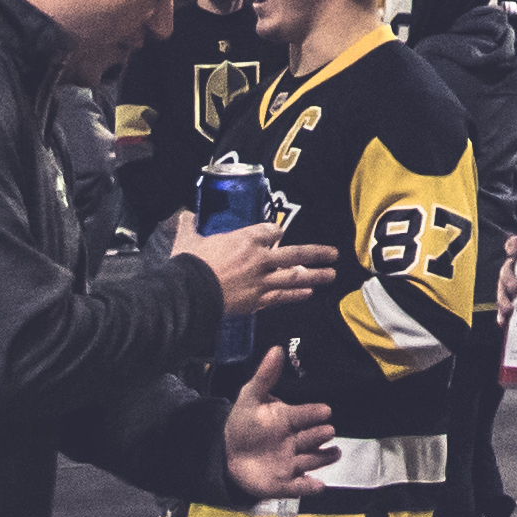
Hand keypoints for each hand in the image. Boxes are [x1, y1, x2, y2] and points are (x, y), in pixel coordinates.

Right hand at [182, 224, 345, 314]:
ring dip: (316, 275)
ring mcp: (261, 280)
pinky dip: (297, 294)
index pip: (271, 231)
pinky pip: (282, 296)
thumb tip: (183, 216)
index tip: (277, 235)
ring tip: (332, 274)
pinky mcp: (257, 300)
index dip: (274, 233)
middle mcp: (260, 257)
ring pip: (295, 276)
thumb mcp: (188, 239)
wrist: (190, 295)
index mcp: (245, 238)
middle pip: (294, 253)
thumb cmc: (189, 265)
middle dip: (316, 253)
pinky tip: (309, 293)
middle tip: (334, 254)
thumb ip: (189, 226)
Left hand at [220, 346, 335, 499]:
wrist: (227, 453)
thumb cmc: (244, 423)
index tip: (324, 410)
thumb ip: (265, 376)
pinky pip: (299, 486)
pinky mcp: (284, 483)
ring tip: (334, 454)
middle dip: (320, 434)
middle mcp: (295, 441)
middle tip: (328, 431)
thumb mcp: (250, 398)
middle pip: (312, 437)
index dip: (313, 413)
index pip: (304, 415)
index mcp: (289, 420)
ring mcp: (291, 463)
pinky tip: (318, 486)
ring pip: (311, 460)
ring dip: (323, 458)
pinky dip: (308, 487)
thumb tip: (277, 348)